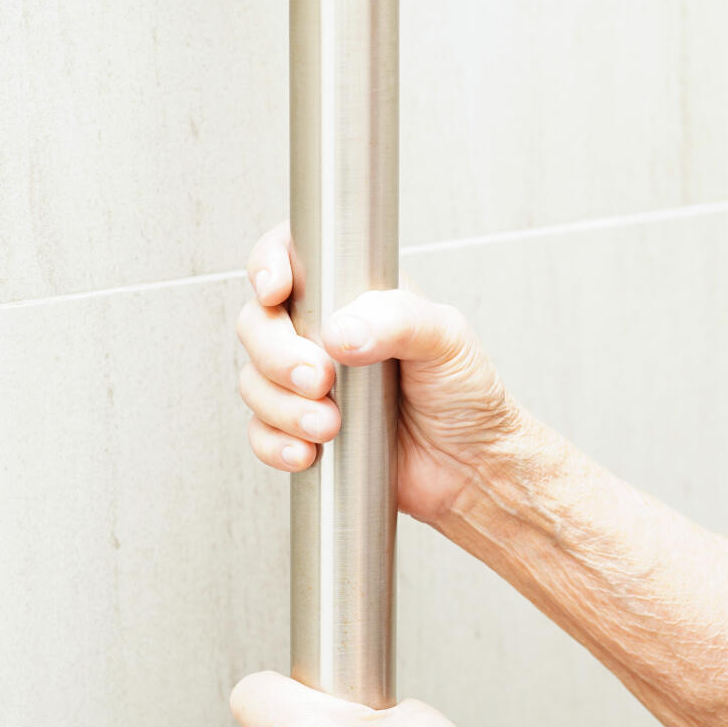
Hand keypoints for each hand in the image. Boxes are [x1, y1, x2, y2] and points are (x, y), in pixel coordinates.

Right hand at [235, 222, 523, 524]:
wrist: (473, 467)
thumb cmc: (467, 394)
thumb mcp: (447, 340)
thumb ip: (398, 321)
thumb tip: (340, 331)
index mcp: (354, 296)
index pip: (291, 259)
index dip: (268, 266)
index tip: (275, 290)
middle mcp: (323, 335)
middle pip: (258, 324)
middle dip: (277, 354)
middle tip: (319, 378)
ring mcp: (309, 384)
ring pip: (254, 381)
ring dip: (281, 406)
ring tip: (329, 425)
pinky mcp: (304, 431)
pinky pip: (262, 433)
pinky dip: (275, 443)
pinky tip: (308, 452)